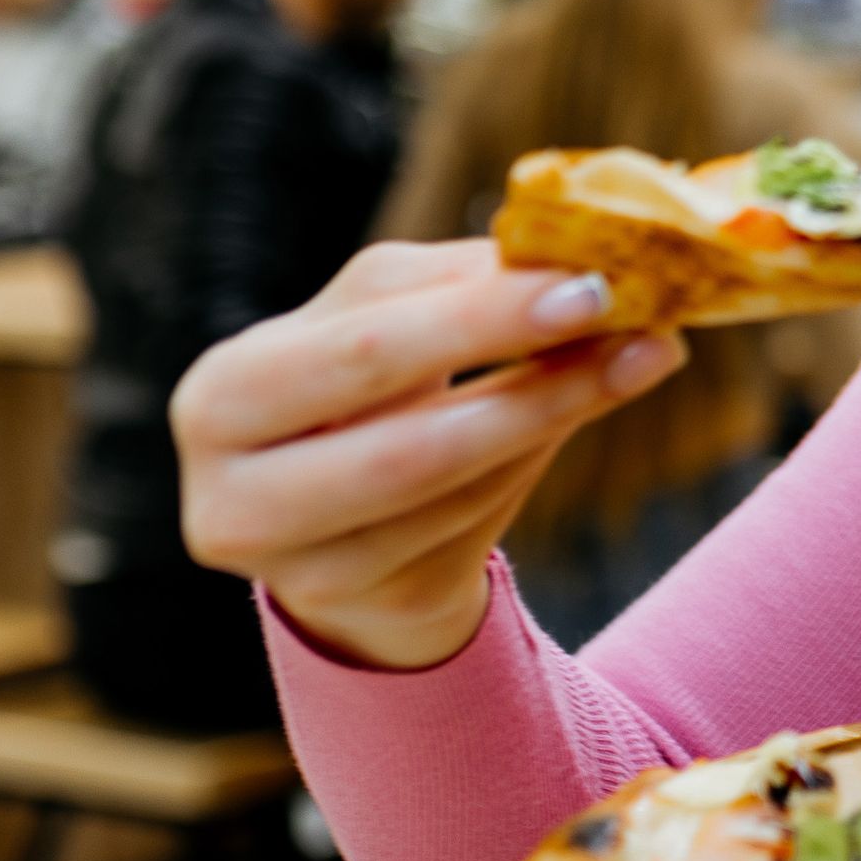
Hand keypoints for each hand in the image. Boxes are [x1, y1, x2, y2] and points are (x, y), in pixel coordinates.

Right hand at [175, 241, 684, 669]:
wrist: (338, 523)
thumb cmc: (367, 395)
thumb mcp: (390, 322)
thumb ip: (462, 286)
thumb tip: (575, 255)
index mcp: (223, 393)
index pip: (365, 345)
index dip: (483, 315)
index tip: (592, 281)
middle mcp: (233, 492)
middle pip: (405, 441)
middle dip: (533, 379)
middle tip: (635, 328)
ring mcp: (291, 568)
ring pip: (451, 489)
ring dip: (555, 416)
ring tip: (637, 358)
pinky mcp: (354, 604)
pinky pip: (465, 530)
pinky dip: (528, 462)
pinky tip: (572, 414)